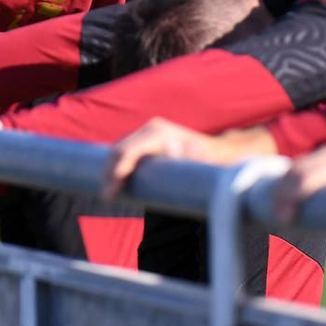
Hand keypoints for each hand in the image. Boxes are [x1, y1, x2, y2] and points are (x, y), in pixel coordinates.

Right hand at [99, 118, 245, 198]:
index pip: (130, 151)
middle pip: (119, 149)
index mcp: (160, 133)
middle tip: (107, 197)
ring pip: (117, 150)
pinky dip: (114, 167)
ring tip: (107, 193)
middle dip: (109, 173)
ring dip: (108, 171)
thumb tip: (171, 153)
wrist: (218, 151)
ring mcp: (146, 132)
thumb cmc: (211, 161)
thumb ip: (188, 159)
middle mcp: (151, 128)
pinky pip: (123, 151)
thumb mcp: (201, 162)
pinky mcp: (144, 140)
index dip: (118, 171)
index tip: (112, 193)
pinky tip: (110, 183)